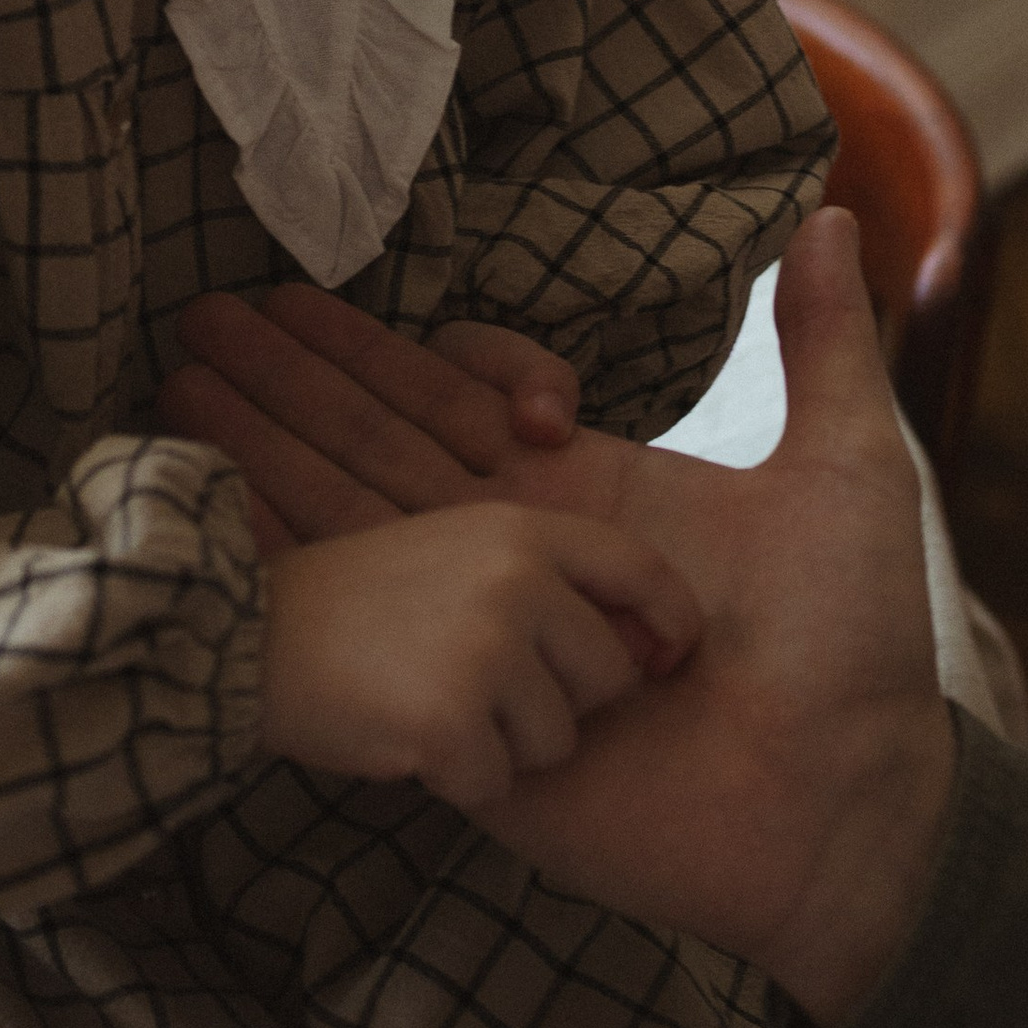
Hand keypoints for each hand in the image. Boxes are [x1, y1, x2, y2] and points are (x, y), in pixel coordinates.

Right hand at [175, 216, 960, 1026]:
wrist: (851, 813)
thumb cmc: (855, 647)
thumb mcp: (848, 473)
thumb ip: (826, 347)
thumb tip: (825, 215)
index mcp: (590, 496)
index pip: (457, 399)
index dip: (374, 347)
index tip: (293, 294)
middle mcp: (522, 564)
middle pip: (379, 449)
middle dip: (286, 385)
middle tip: (195, 321)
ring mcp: (488, 651)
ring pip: (355, 531)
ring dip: (262, 460)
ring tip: (173, 397)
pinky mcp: (470, 738)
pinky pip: (371, 658)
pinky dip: (295, 593)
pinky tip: (211, 540)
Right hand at [255, 500, 699, 811]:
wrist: (243, 633)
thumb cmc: (357, 603)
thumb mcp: (457, 550)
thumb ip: (546, 580)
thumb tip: (649, 650)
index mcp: (523, 530)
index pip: (645, 572)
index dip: (671, 623)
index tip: (666, 659)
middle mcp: (517, 580)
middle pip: (611, 676)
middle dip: (559, 702)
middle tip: (476, 684)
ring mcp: (486, 650)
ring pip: (558, 742)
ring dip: (503, 746)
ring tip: (431, 704)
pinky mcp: (451, 719)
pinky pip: (497, 784)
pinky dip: (453, 780)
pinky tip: (404, 738)